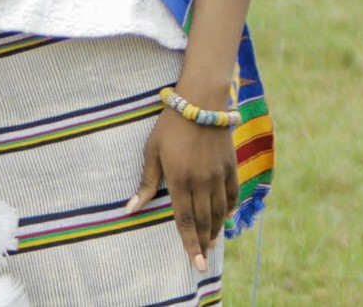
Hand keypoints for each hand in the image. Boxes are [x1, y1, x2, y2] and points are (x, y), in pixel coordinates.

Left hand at [125, 109, 237, 274]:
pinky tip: (226, 218)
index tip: (195, 263)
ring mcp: (218, 175)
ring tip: (212, 244)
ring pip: (219, 211)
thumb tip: (130, 210)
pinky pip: (232, 194)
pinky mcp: (230, 165)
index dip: (189, 244)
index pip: (185, 221)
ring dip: (216, 230)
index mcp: (179, 180)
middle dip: (203, 243)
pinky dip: (229, 208)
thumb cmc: (170, 125)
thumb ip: (146, 183)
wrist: (201, 100)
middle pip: (204, 221)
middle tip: (203, 261)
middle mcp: (201, 182)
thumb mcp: (152, 151)